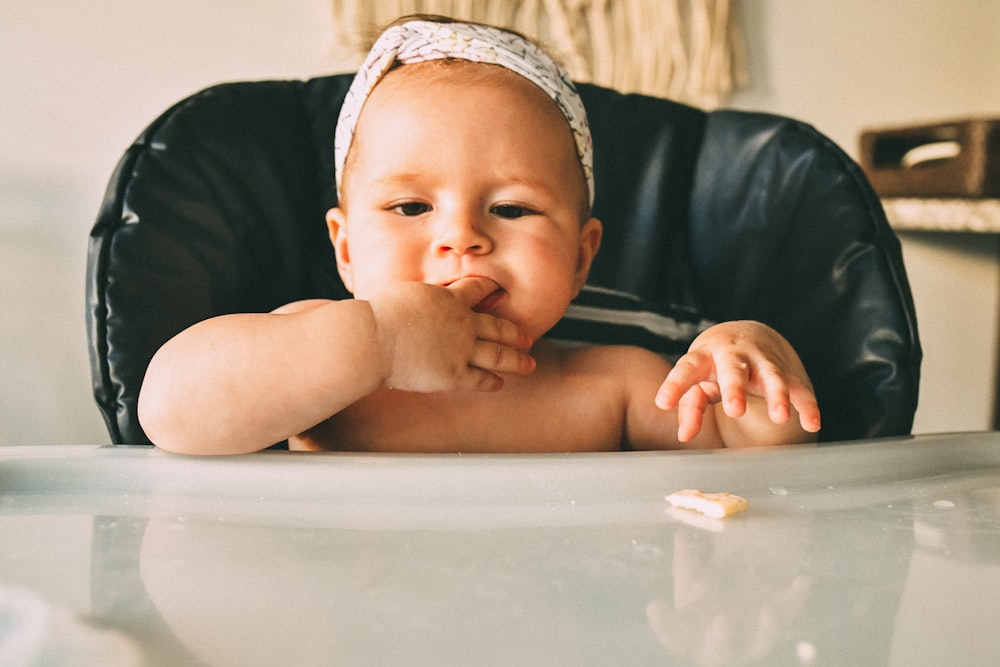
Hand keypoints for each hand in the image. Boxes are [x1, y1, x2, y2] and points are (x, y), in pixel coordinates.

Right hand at [368, 277, 534, 392]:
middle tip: (527, 337)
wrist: (373, 338)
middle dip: (515, 332)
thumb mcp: (404, 294)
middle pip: (498, 326)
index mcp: (449, 298)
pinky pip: (480, 379)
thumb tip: (412, 300)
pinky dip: (491, 381)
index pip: (478, 289)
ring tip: (528, 363)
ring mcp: (461, 349)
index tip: (500, 292)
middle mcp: (462, 323)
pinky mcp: (454, 374)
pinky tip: (499, 383)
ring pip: (498, 354)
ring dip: (516, 359)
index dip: (491, 290)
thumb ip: (419, 299)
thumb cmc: (377, 316)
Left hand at [654, 321, 820, 442]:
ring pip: (772, 375)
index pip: (686, 368)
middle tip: (735, 410)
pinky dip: (807, 405)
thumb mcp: (698, 380)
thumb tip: (683, 435)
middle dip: (735, 388)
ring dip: (777, 394)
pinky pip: (800, 388)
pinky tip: (813, 424)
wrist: (746, 335)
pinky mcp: (786, 372)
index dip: (675, 385)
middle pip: (734, 368)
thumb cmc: (712, 365)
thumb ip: (690, 406)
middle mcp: (734, 355)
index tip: (663, 402)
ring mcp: (762, 361)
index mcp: (704, 356)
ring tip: (780, 417)